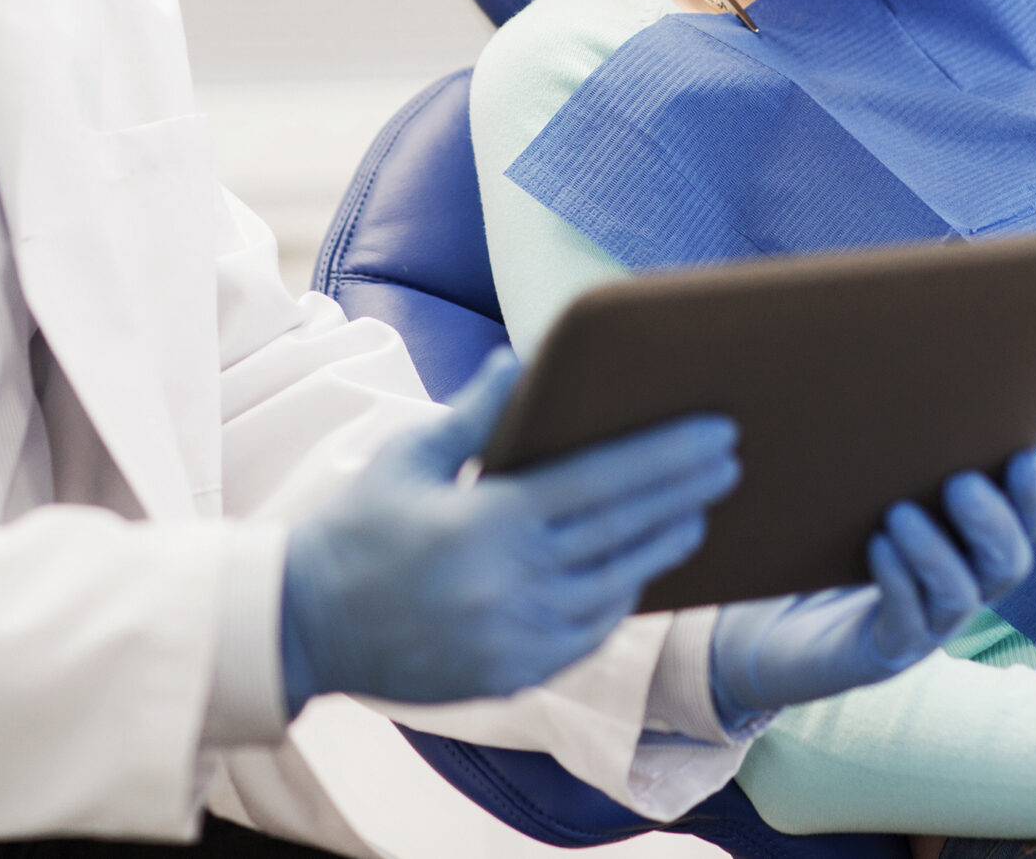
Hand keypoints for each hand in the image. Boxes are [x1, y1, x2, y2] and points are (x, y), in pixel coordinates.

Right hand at [281, 351, 738, 710]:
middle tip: (732, 463)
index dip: (665, 458)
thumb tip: (520, 361)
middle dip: (685, 494)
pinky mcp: (513, 674)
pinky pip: (587, 634)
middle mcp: (512, 583)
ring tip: (698, 515)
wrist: (303, 626)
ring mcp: (516, 636)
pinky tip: (638, 572)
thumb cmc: (354, 529)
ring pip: (615, 588)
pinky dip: (619, 600)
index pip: (601, 483)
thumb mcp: (407, 457)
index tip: (715, 434)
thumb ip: (472, 413)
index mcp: (489, 522)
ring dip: (662, 548)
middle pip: (623, 533)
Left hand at [707, 450, 1035, 728]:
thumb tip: (907, 371)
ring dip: (935, 552)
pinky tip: (876, 549)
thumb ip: (901, 455)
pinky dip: (897, 584)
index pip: (1027, 524)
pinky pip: (906, 623)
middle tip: (961, 484)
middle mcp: (965, 586)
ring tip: (900, 513)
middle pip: (1009, 564)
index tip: (1024, 455)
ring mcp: (930, 624)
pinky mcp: (887, 650)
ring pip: (959, 596)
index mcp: (975, 546)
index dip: (1033, 496)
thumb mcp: (874, 493)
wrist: (791, 625)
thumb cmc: (840, 541)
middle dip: (992, 523)